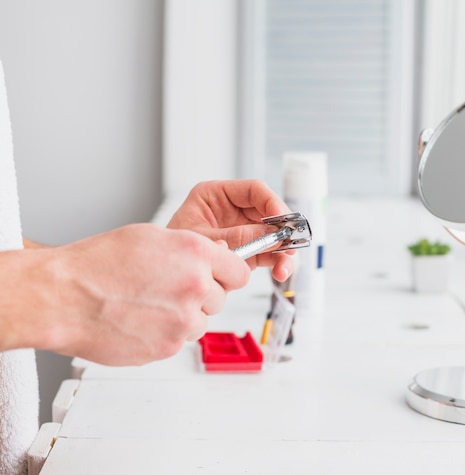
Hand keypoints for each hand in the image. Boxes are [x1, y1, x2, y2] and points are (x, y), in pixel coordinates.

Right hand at [6, 224, 249, 364]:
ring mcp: (183, 321)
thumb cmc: (97, 264)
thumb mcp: (151, 237)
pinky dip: (166, 333)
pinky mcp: (168, 347)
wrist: (62, 298)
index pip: (240, 271)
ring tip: (150, 303)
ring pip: (201, 322)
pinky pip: (180, 340)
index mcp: (196, 253)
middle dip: (202, 295)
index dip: (226, 273)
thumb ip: (192, 247)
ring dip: (185, 316)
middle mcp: (195, 287)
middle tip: (170, 288)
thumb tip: (218, 252)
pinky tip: (141, 319)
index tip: (218, 276)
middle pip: (221, 298)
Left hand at [167, 180, 293, 281]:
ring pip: (273, 235)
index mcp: (216, 195)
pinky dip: (278, 262)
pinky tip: (280, 271)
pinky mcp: (248, 250)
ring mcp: (242, 231)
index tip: (282, 218)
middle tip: (290, 242)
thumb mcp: (203, 239)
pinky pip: (270, 253)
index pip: (253, 190)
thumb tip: (270, 235)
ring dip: (283, 250)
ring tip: (284, 265)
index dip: (271, 202)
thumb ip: (236, 237)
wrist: (160, 277)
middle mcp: (233, 211)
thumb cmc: (171, 251)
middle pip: (269, 213)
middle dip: (282, 229)